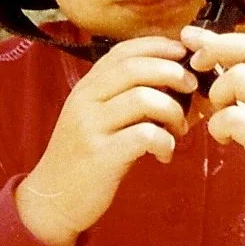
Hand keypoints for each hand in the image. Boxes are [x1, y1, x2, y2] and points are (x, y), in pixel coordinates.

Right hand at [16, 37, 196, 245]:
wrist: (52, 199)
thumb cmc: (87, 157)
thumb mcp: (100, 119)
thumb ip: (128, 98)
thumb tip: (176, 81)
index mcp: (87, 87)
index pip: (123, 51)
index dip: (157, 46)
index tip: (183, 53)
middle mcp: (86, 100)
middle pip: (136, 68)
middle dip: (173, 72)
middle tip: (192, 89)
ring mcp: (91, 126)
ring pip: (144, 98)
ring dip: (173, 112)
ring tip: (178, 131)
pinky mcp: (101, 155)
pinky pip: (144, 135)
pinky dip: (164, 142)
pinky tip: (164, 155)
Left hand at [182, 26, 244, 233]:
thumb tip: (227, 77)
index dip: (219, 38)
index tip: (192, 36)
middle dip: (214, 48)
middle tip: (195, 64)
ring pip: (240, 78)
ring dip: (218, 93)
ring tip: (220, 115)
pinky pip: (235, 119)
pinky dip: (219, 126)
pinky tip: (225, 139)